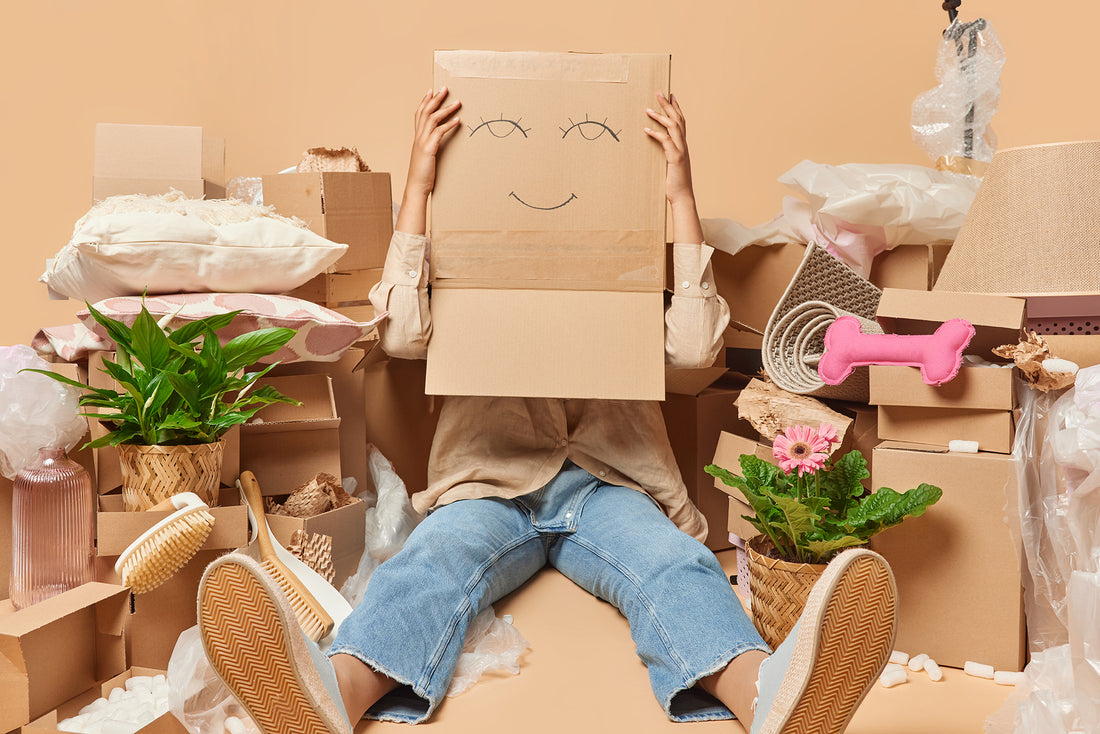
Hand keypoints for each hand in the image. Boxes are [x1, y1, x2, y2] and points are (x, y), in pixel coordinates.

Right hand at [406, 87, 461, 198]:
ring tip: (457, 102)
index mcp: (417, 137)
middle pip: (426, 112)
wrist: (416, 186)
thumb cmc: (422, 174)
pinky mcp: (428, 149)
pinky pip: (439, 132)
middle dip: (436, 99)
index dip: (425, 101)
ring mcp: (422, 142)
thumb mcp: (424, 156)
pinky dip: (449, 124)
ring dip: (446, 109)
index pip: (419, 114)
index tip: (431, 91)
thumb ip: (428, 146)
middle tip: (445, 88)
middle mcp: (418, 137)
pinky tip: (458, 120)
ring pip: (433, 119)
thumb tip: (435, 141)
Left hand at [644, 93, 702, 244]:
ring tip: (648, 108)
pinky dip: (656, 134)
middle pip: (677, 119)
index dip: (676, 107)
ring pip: (673, 127)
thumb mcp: (671, 165)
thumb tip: (659, 147)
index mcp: (683, 145)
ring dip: (660, 116)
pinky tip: (646, 129)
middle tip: (660, 92)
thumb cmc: (676, 183)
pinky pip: (666, 142)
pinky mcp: (675, 159)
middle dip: (668, 105)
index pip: (681, 121)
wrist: (682, 197)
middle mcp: (683, 145)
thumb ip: (668, 154)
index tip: (671, 95)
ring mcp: (681, 151)